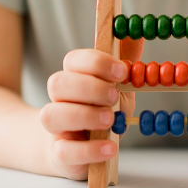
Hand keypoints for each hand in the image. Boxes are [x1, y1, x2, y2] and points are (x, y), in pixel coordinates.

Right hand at [40, 39, 142, 179]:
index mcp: (73, 79)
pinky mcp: (60, 154)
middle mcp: (60, 101)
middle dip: (89, 87)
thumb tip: (136, 33)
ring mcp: (57, 128)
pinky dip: (88, 150)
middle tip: (114, 96)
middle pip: (57, 84)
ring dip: (83, 115)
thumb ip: (125, 61)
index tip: (121, 71)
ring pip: (51, 115)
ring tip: (110, 121)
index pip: (73, 61)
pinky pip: (64, 151)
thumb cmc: (100, 112)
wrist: (77, 150)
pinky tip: (109, 148)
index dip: (96, 63)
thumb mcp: (117, 87)